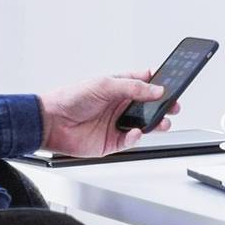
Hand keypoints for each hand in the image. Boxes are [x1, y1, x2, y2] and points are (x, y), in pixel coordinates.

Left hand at [40, 72, 172, 156]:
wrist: (50, 123)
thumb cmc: (70, 98)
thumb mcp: (104, 85)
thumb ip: (132, 87)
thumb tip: (156, 90)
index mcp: (118, 88)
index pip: (145, 83)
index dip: (159, 83)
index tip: (173, 82)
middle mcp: (120, 105)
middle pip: (150, 105)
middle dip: (164, 105)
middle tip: (173, 105)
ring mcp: (117, 123)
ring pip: (145, 124)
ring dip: (156, 123)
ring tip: (162, 121)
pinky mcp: (112, 141)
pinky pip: (131, 140)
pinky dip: (137, 137)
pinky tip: (136, 132)